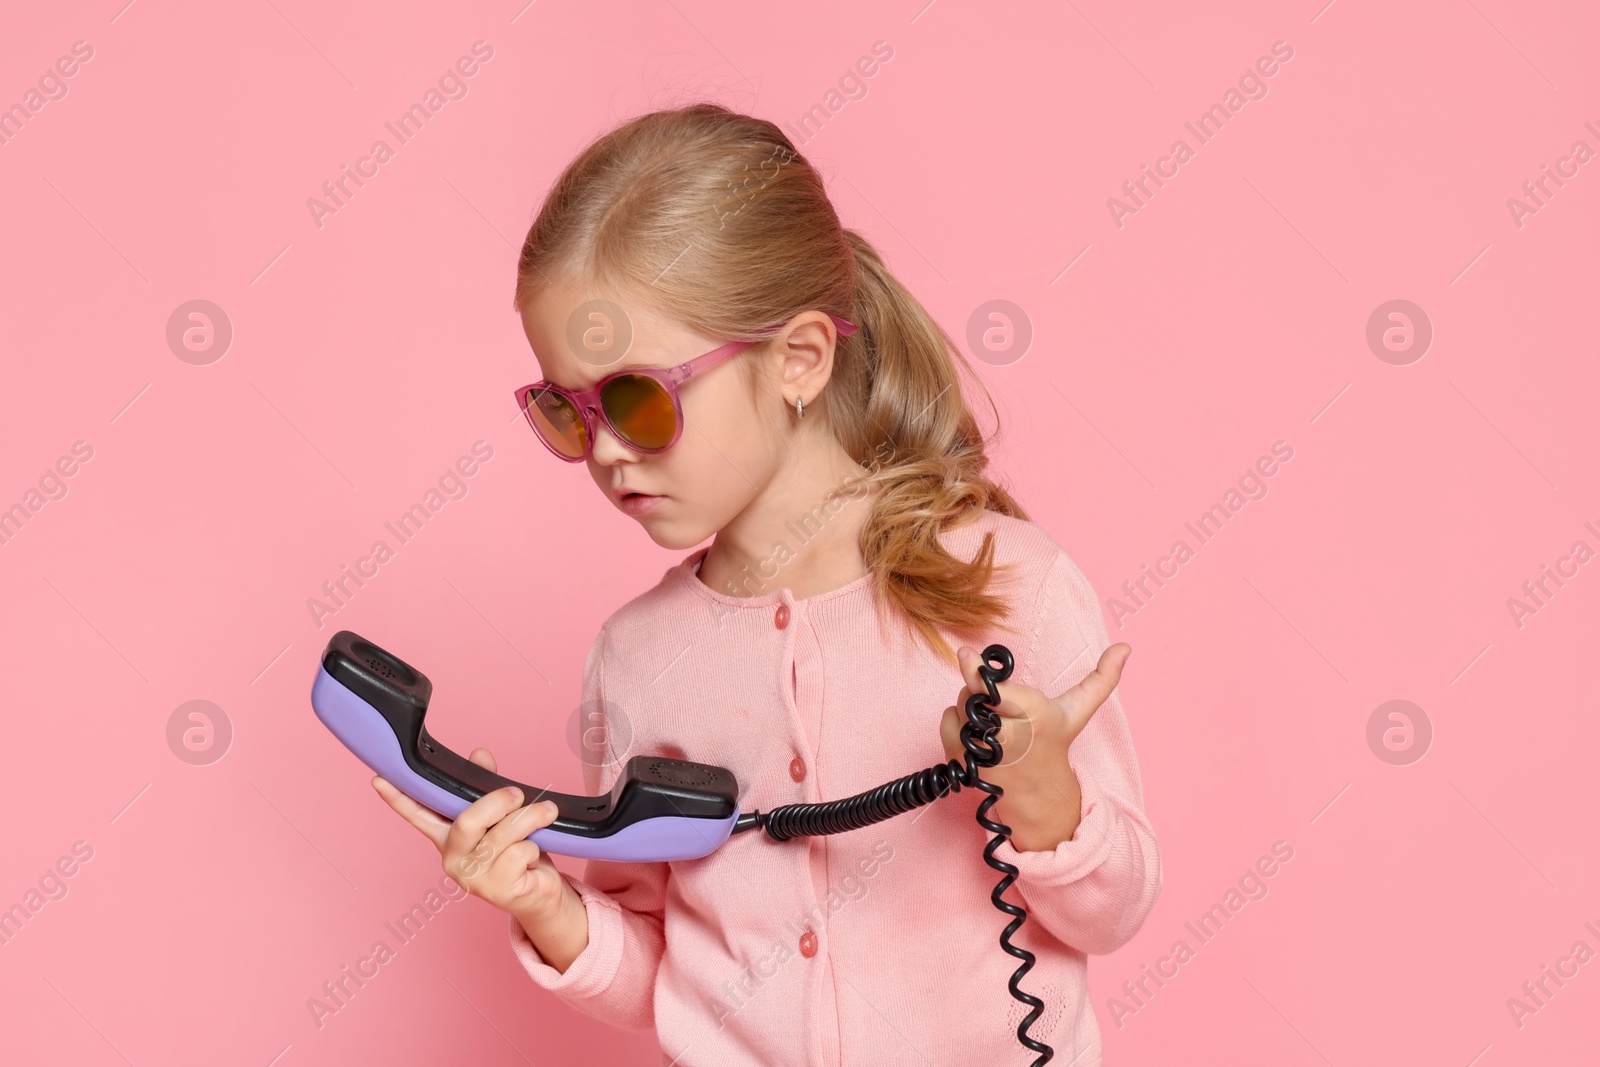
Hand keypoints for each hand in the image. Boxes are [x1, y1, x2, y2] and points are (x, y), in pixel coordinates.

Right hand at [371, 747, 570, 924]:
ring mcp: (472, 877)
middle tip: (518, 794)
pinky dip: (534, 847)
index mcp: (448, 836)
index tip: (380, 779)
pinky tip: (532, 857)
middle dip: (497, 801)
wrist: (540, 892)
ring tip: (545, 814)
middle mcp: (453, 857)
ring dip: (530, 819)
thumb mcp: (503, 816)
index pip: (419, 814)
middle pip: (467, 821)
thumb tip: (479, 754)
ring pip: (501, 834)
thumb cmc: (519, 851)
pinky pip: (519, 853)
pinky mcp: (496, 890)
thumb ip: (488, 787)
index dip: (399, 798)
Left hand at [938, 642, 1130, 850]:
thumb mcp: (1077, 710)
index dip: (976, 671)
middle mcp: (1007, 736)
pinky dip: (954, 722)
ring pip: (958, 706)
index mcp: (1034, 716)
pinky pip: (945, 723)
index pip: (994, 689)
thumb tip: (1125, 647)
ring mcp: (982, 752)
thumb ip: (1101, 678)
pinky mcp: (962, 762)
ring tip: (993, 721)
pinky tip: (977, 732)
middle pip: (973, 694)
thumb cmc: (1053, 741)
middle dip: (981, 691)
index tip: (964, 654)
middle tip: (1000, 705)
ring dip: (969, 707)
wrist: (1038, 792)